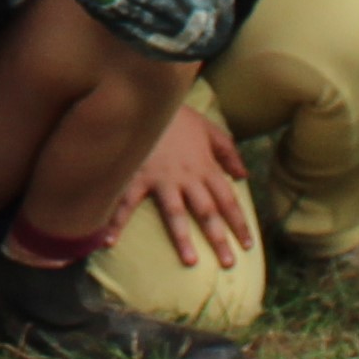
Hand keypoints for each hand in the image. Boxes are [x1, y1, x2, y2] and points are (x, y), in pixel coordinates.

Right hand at [127, 100, 256, 269]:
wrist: (148, 95)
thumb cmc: (178, 114)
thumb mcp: (209, 128)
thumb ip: (227, 152)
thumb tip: (243, 176)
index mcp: (205, 167)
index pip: (227, 200)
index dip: (239, 223)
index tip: (247, 245)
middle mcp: (186, 176)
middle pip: (207, 212)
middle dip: (219, 238)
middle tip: (229, 263)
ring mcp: (161, 178)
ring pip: (175, 213)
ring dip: (183, 238)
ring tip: (190, 262)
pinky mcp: (136, 174)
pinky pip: (127, 201)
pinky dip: (117, 220)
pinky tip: (111, 241)